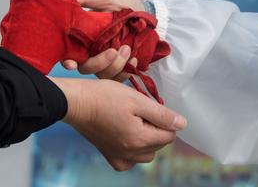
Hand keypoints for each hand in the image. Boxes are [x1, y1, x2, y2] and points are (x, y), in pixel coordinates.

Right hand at [56, 78, 185, 170]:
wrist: (76, 103)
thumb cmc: (104, 97)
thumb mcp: (136, 100)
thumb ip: (161, 114)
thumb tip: (181, 124)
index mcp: (140, 139)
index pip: (169, 135)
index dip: (165, 118)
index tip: (151, 106)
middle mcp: (131, 153)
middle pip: (159, 145)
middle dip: (157, 128)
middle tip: (141, 110)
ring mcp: (119, 157)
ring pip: (146, 153)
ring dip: (147, 139)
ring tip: (134, 121)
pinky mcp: (109, 155)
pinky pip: (130, 160)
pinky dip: (133, 150)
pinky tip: (126, 135)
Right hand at [60, 0, 147, 79]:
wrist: (148, 13)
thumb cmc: (124, 5)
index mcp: (84, 38)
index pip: (69, 54)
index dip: (67, 61)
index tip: (72, 64)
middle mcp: (92, 52)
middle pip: (86, 68)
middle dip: (98, 63)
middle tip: (113, 51)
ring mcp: (106, 62)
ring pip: (103, 75)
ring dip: (115, 65)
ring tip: (128, 49)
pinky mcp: (121, 68)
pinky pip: (119, 78)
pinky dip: (126, 72)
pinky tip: (134, 59)